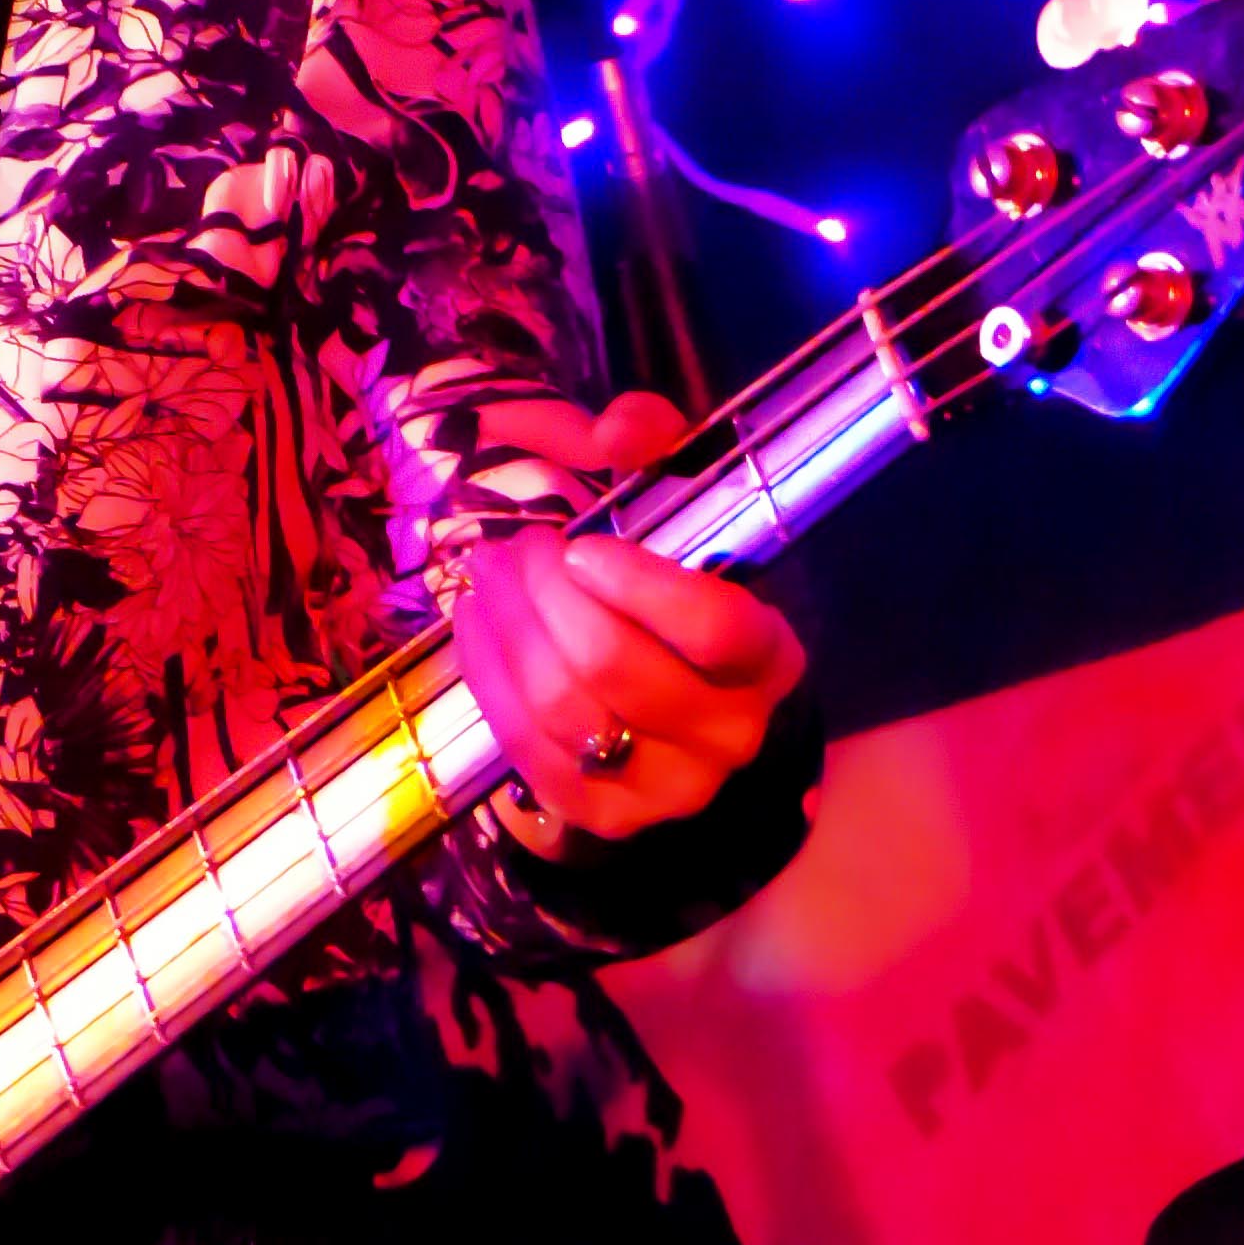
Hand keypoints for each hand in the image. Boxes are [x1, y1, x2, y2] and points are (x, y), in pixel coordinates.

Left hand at [452, 390, 806, 847]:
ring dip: (506, 630)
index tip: (579, 545)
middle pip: (614, 668)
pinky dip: (487, 677)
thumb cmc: (666, 585)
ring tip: (486, 578)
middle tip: (511, 550)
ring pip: (561, 708)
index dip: (641, 586)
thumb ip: (653, 443)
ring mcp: (667, 787)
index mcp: (767, 656)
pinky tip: (476, 626)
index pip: (716, 630)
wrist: (657, 696)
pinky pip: (526, 747)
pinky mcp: (601, 815)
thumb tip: (618, 430)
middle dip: (542, 598)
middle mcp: (732, 733)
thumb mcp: (673, 499)